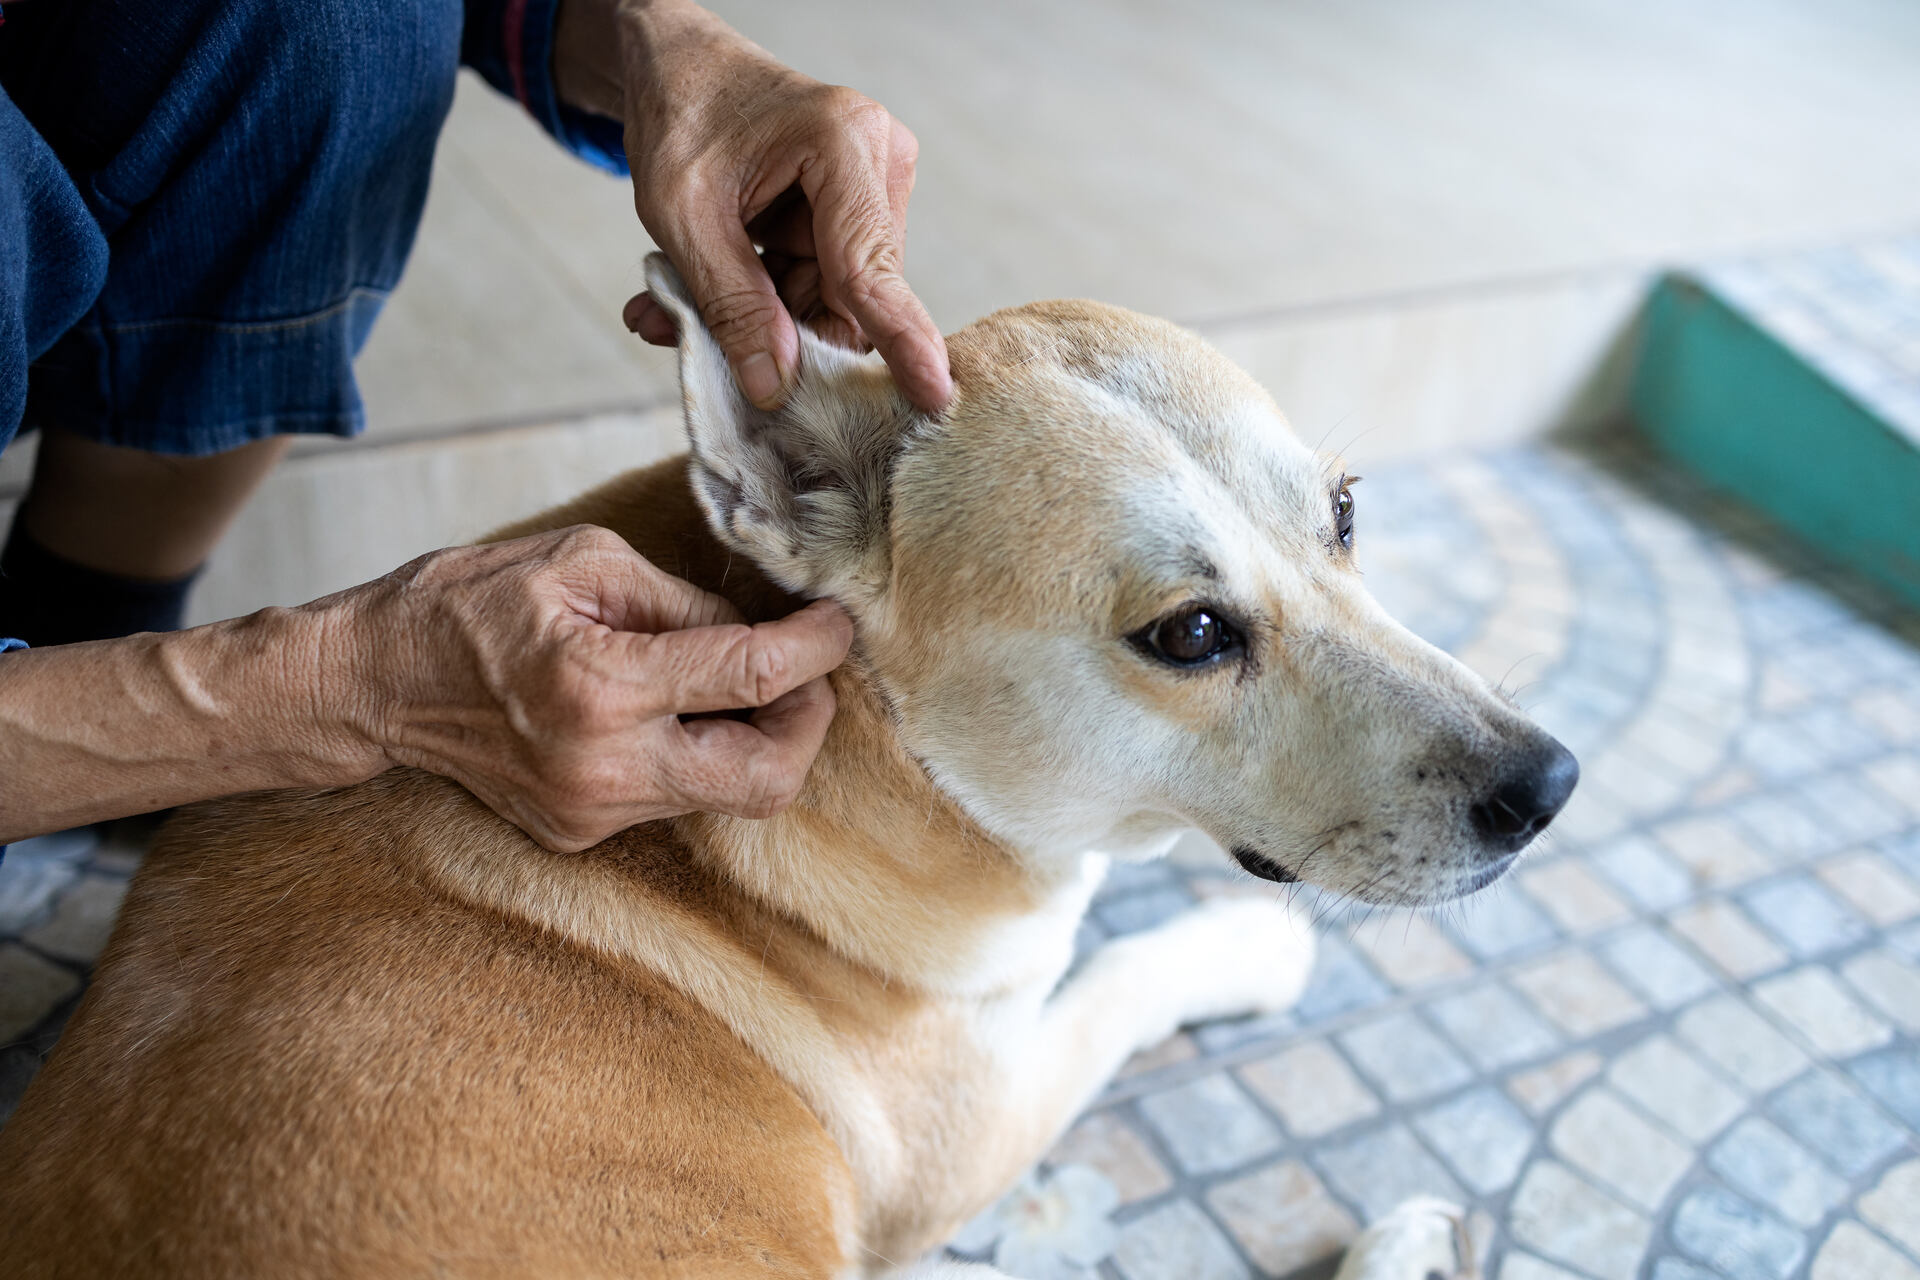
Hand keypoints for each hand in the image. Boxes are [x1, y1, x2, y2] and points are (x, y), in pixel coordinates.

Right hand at [333, 525, 852, 851]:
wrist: (374, 682)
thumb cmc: (470, 603)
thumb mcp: (584, 563)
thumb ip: (683, 601)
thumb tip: (759, 629)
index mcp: (604, 686)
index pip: (754, 678)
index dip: (817, 649)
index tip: (839, 624)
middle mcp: (604, 767)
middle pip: (768, 781)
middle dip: (807, 725)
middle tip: (802, 674)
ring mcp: (590, 812)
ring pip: (725, 795)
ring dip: (753, 739)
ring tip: (732, 681)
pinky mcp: (578, 832)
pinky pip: (673, 798)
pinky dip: (695, 754)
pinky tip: (670, 712)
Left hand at [553, 0, 951, 412]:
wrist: (681, 68)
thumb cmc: (680, 116)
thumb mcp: (682, 216)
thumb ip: (730, 302)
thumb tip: (775, 387)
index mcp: (841, 142)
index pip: (871, 265)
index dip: (898, 338)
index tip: (932, 396)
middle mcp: (878, 162)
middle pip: (852, 293)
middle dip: (783, 330)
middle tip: (698, 341)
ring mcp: (874, 187)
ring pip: (835, 298)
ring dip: (762, 317)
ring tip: (677, 308)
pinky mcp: (858, 211)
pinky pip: (823, 283)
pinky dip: (766, 298)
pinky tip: (707, 292)